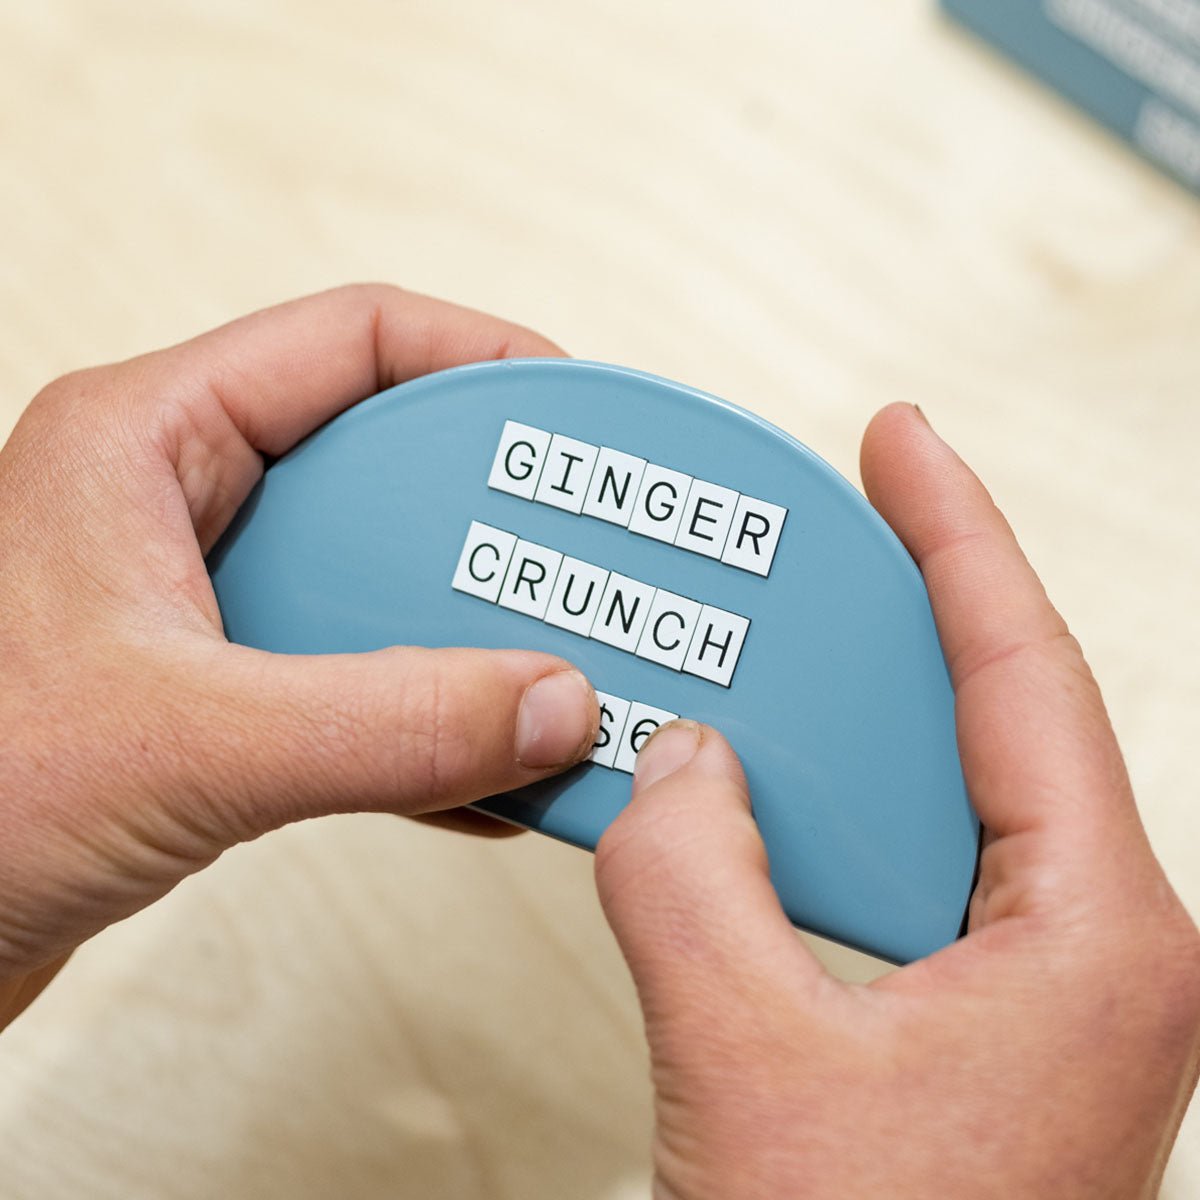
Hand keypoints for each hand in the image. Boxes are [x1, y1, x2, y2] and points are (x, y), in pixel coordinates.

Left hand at [0, 284, 597, 1028]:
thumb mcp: (187, 746)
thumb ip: (382, 724)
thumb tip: (546, 703)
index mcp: (147, 441)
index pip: (353, 340)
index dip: (481, 361)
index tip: (575, 411)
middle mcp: (182, 508)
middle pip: (387, 466)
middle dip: (496, 516)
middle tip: (587, 553)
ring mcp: (207, 608)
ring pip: (382, 584)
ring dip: (473, 630)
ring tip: (558, 662)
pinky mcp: (224, 700)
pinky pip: (362, 683)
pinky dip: (433, 722)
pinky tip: (491, 767)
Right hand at [596, 405, 1199, 1198]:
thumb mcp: (747, 1063)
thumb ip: (692, 877)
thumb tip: (677, 763)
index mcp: (1102, 937)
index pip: (1022, 672)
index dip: (955, 533)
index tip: (904, 439)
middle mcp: (1099, 946)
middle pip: (984, 719)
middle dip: (892, 616)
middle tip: (823, 526)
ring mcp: (1044, 984)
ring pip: (935, 797)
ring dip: (841, 732)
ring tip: (766, 661)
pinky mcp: (981, 1017)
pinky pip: (899, 866)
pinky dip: (823, 818)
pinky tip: (757, 802)